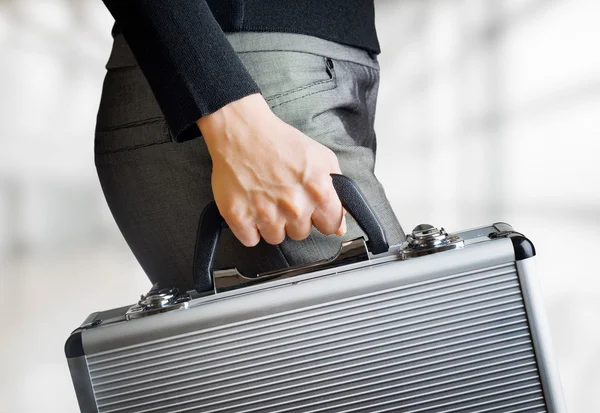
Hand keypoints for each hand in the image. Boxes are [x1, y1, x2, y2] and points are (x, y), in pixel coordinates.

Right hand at [197, 93, 346, 246]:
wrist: (241, 131)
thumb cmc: (279, 141)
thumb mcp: (321, 158)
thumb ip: (338, 191)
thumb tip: (341, 225)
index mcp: (318, 191)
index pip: (330, 226)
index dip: (321, 218)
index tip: (312, 211)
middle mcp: (294, 206)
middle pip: (300, 234)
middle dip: (294, 218)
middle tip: (283, 196)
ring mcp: (266, 213)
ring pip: (275, 238)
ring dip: (271, 223)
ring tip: (265, 198)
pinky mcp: (239, 217)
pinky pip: (250, 239)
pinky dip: (249, 227)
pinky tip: (250, 206)